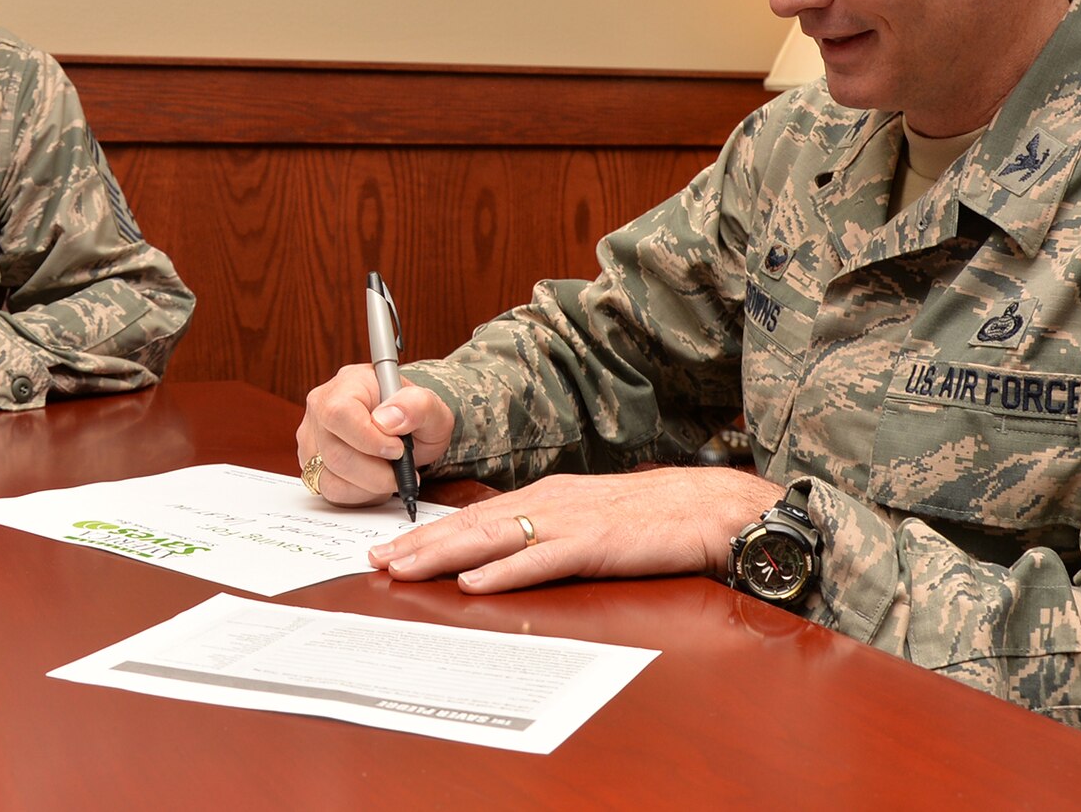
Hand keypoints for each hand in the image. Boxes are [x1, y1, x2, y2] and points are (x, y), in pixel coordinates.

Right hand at [296, 363, 454, 506]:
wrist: (408, 430)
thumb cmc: (415, 415)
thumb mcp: (431, 407)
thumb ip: (417, 406)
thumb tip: (388, 419)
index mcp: (349, 383)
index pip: (339, 413)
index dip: (369, 440)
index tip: (398, 450)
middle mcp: (322, 407)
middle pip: (335, 454)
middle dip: (375, 473)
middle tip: (401, 469)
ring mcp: (313, 437)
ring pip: (329, 478)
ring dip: (368, 486)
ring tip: (389, 474)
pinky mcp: (311, 463)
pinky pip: (329, 491)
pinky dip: (358, 494)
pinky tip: (374, 481)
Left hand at [370, 467, 784, 593]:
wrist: (706, 507)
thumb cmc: (651, 516)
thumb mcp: (588, 517)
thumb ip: (546, 531)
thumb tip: (502, 554)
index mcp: (545, 496)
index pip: (474, 516)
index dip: (428, 533)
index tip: (390, 548)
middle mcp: (548, 502)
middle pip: (471, 525)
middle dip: (419, 544)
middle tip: (375, 560)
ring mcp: (569, 522)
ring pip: (493, 538)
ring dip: (444, 555)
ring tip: (404, 569)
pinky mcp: (594, 544)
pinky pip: (540, 560)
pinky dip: (504, 572)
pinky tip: (474, 583)